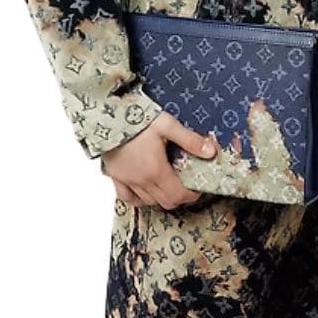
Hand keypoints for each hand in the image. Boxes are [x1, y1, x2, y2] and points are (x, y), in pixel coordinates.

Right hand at [100, 112, 216, 207]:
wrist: (106, 115)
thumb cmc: (137, 119)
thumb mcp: (167, 125)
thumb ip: (190, 140)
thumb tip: (211, 151)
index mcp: (156, 171)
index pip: (179, 195)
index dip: (192, 195)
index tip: (198, 187)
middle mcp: (142, 181)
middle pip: (166, 202)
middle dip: (180, 197)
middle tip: (186, 186)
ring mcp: (127, 181)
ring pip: (148, 201)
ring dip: (161, 197)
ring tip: (168, 185)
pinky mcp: (115, 176)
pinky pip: (127, 197)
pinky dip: (138, 198)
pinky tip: (144, 191)